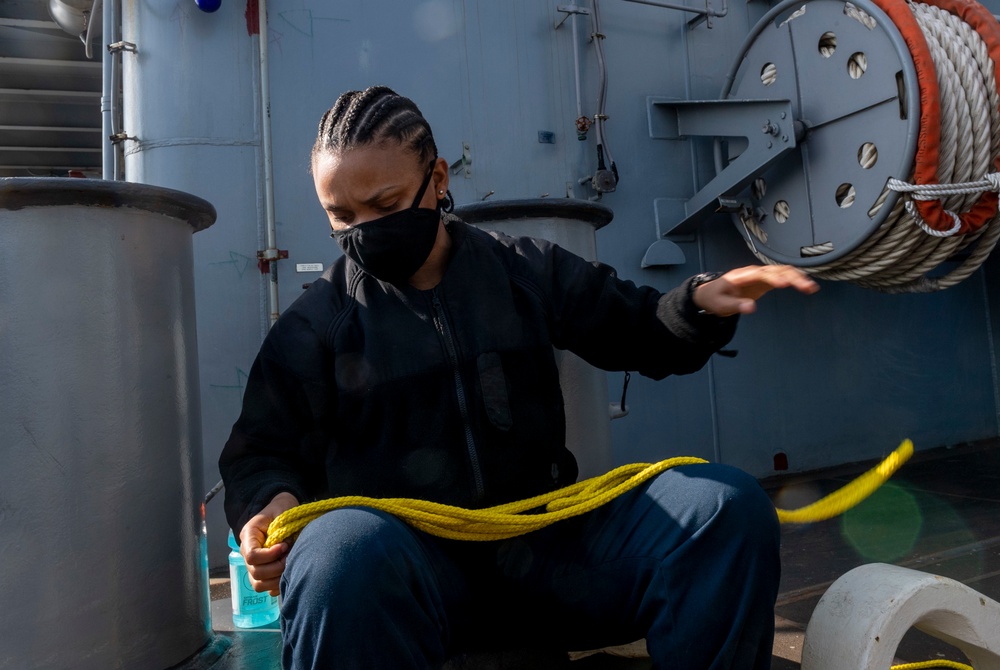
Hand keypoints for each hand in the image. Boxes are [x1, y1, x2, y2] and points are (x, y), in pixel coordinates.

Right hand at [239, 491, 298, 595]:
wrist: (282, 511)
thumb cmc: (281, 510)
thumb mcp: (282, 511)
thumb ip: (282, 527)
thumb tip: (286, 547)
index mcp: (248, 535)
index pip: (252, 556)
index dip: (270, 555)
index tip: (285, 546)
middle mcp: (246, 552)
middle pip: (255, 572)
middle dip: (277, 567)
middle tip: (290, 555)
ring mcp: (252, 565)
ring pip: (258, 584)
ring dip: (277, 578)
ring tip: (290, 565)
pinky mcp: (261, 574)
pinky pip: (266, 589)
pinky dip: (278, 585)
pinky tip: (288, 573)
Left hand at [692, 265, 818, 316]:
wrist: (712, 293)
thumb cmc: (715, 298)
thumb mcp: (721, 305)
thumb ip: (735, 305)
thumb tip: (752, 308)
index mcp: (742, 276)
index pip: (760, 274)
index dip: (773, 277)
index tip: (785, 284)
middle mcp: (754, 272)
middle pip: (776, 270)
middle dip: (792, 277)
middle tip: (807, 288)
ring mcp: (761, 275)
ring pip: (782, 271)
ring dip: (797, 277)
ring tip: (811, 288)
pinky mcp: (766, 281)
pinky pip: (783, 276)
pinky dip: (795, 279)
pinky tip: (807, 286)